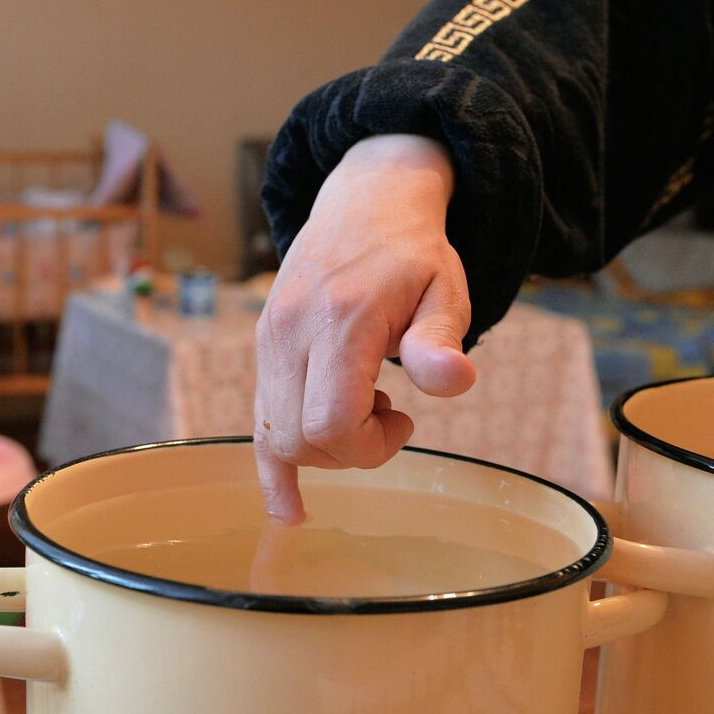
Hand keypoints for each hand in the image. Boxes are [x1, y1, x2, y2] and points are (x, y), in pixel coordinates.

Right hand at [253, 134, 477, 523]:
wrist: (366, 203)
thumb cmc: (414, 254)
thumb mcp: (445, 289)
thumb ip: (442, 339)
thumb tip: (455, 381)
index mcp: (341, 320)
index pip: (332, 421)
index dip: (370, 446)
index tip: (405, 422)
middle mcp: (292, 330)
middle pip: (300, 438)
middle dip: (349, 450)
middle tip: (390, 416)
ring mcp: (270, 339)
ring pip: (276, 435)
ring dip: (325, 444)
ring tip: (363, 406)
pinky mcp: (264, 347)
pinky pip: (258, 421)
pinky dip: (271, 468)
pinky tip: (287, 510)